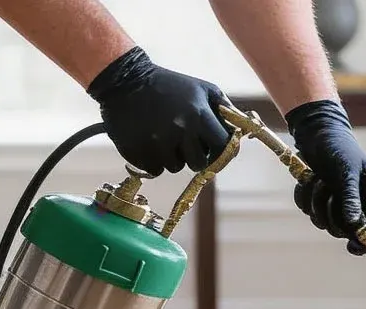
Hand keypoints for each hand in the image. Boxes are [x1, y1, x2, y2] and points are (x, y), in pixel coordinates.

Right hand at [87, 48, 232, 175]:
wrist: (125, 82)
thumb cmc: (169, 84)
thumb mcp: (202, 88)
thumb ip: (224, 108)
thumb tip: (240, 131)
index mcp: (198, 115)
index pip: (221, 147)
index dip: (220, 151)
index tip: (213, 149)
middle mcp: (179, 132)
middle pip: (198, 163)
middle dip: (194, 155)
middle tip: (184, 142)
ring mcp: (157, 144)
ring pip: (175, 168)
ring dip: (172, 157)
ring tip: (163, 136)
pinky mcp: (139, 153)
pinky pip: (155, 170)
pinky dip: (154, 160)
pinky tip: (149, 141)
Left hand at [286, 100, 365, 254]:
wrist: (316, 131)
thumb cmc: (338, 146)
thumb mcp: (347, 170)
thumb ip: (351, 197)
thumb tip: (353, 223)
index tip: (354, 249)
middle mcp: (357, 202)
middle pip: (345, 230)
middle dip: (332, 215)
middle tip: (327, 193)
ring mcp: (335, 202)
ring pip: (323, 222)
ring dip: (315, 202)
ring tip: (317, 178)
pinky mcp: (317, 199)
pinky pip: (307, 211)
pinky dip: (304, 197)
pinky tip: (308, 179)